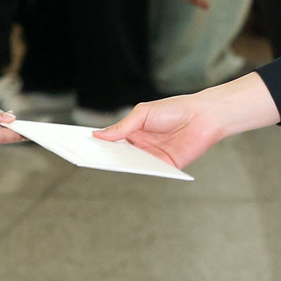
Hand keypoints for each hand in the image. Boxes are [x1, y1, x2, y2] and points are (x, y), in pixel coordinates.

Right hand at [95, 73, 280, 168]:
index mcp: (133, 132)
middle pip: (117, 154)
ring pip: (130, 164)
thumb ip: (123, 126)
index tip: (76, 144)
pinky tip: (127, 166)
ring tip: (100, 162)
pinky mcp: (165, 166)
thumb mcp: (144, 113)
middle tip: (82, 155)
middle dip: (101, 155)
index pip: (110, 139)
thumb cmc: (175, 109)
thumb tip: (98, 135)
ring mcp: (151, 157)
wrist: (204, 116)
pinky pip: (149, 170)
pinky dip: (138, 169)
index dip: (95, 142)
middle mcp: (140, 146)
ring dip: (117, 164)